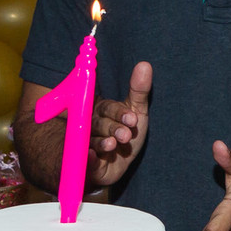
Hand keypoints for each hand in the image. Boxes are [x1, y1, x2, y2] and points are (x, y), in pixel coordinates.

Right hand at [88, 61, 151, 185]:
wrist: (117, 165)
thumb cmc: (126, 134)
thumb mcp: (137, 113)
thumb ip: (139, 91)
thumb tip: (145, 64)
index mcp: (103, 111)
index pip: (109, 108)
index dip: (120, 113)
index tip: (133, 119)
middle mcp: (92, 126)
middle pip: (99, 124)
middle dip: (114, 129)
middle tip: (126, 135)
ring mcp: (87, 144)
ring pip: (92, 141)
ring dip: (101, 143)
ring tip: (112, 145)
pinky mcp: (87, 164)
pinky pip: (85, 160)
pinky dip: (87, 159)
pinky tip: (91, 156)